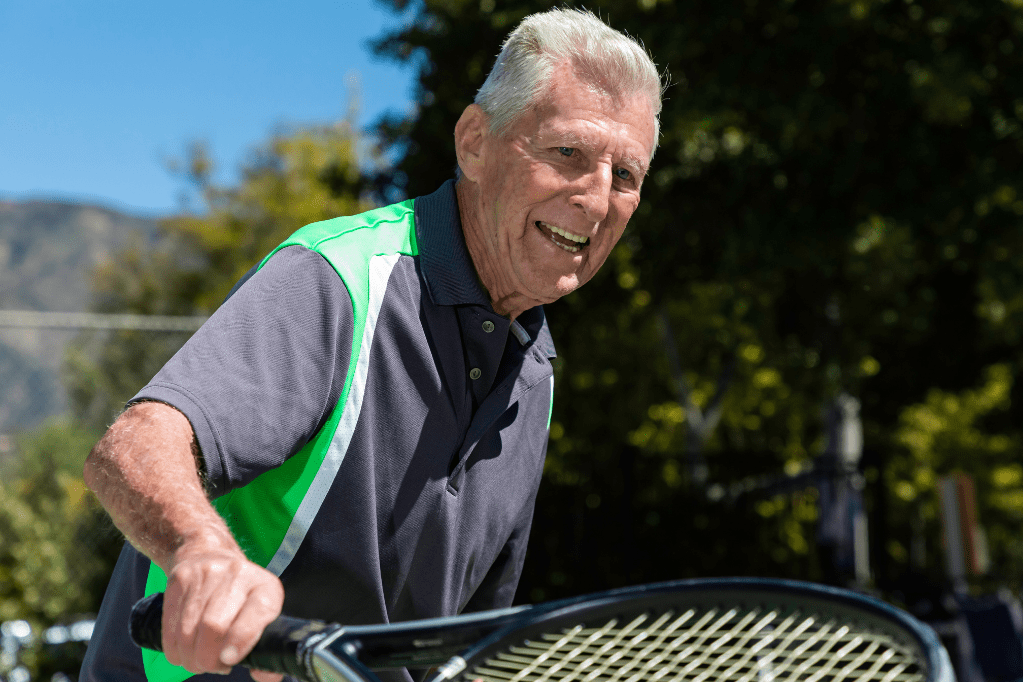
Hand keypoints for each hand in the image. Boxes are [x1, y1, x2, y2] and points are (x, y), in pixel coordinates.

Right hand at [161, 538, 284, 679]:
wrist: (209, 554)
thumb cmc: (241, 598)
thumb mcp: (262, 614)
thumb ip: (266, 649)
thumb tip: (264, 676)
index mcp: (265, 587)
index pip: (256, 613)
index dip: (241, 640)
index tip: (228, 660)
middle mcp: (238, 575)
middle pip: (214, 626)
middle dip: (208, 658)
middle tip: (211, 666)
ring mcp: (207, 573)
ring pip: (188, 629)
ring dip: (189, 656)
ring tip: (197, 661)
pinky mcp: (180, 578)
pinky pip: (169, 624)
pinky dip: (173, 648)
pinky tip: (183, 651)